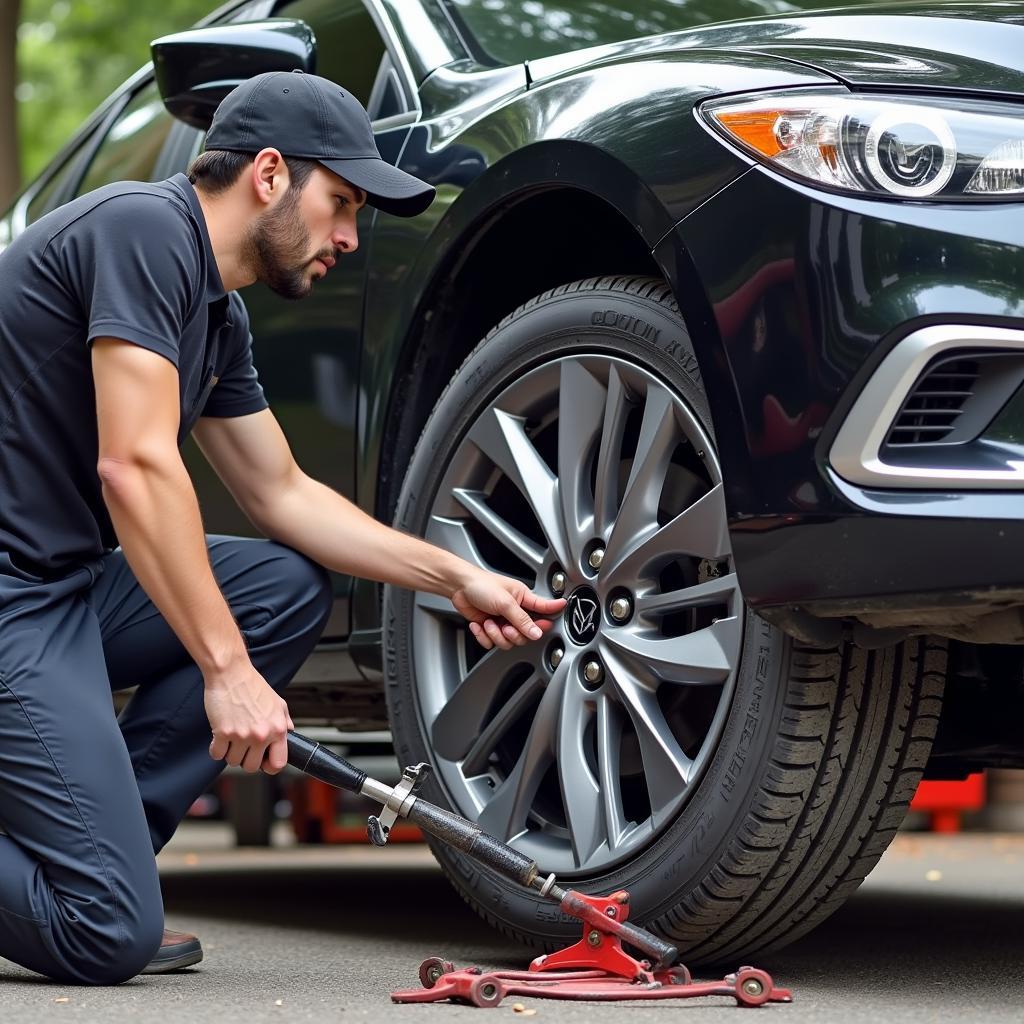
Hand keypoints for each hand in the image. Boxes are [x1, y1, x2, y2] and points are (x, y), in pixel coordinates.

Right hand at [204, 661, 293, 773]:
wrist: (231, 673)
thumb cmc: (252, 686)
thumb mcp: (278, 702)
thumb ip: (284, 721)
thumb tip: (288, 733)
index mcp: (277, 729)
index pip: (278, 763)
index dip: (269, 766)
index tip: (263, 761)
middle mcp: (261, 734)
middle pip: (251, 767)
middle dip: (246, 758)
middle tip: (243, 746)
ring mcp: (242, 735)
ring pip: (233, 762)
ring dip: (230, 752)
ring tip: (232, 736)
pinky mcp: (223, 732)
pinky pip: (216, 755)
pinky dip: (216, 748)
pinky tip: (220, 736)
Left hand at [451, 570, 565, 649]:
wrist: (458, 587)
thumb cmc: (481, 584)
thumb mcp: (505, 602)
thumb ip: (522, 620)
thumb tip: (537, 632)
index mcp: (523, 598)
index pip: (544, 608)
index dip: (552, 615)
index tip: (555, 621)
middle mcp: (515, 611)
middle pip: (525, 634)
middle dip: (513, 634)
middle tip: (506, 627)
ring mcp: (502, 620)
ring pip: (508, 641)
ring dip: (495, 635)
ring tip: (489, 623)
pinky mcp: (489, 627)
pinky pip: (491, 643)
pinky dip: (483, 636)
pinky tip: (480, 624)